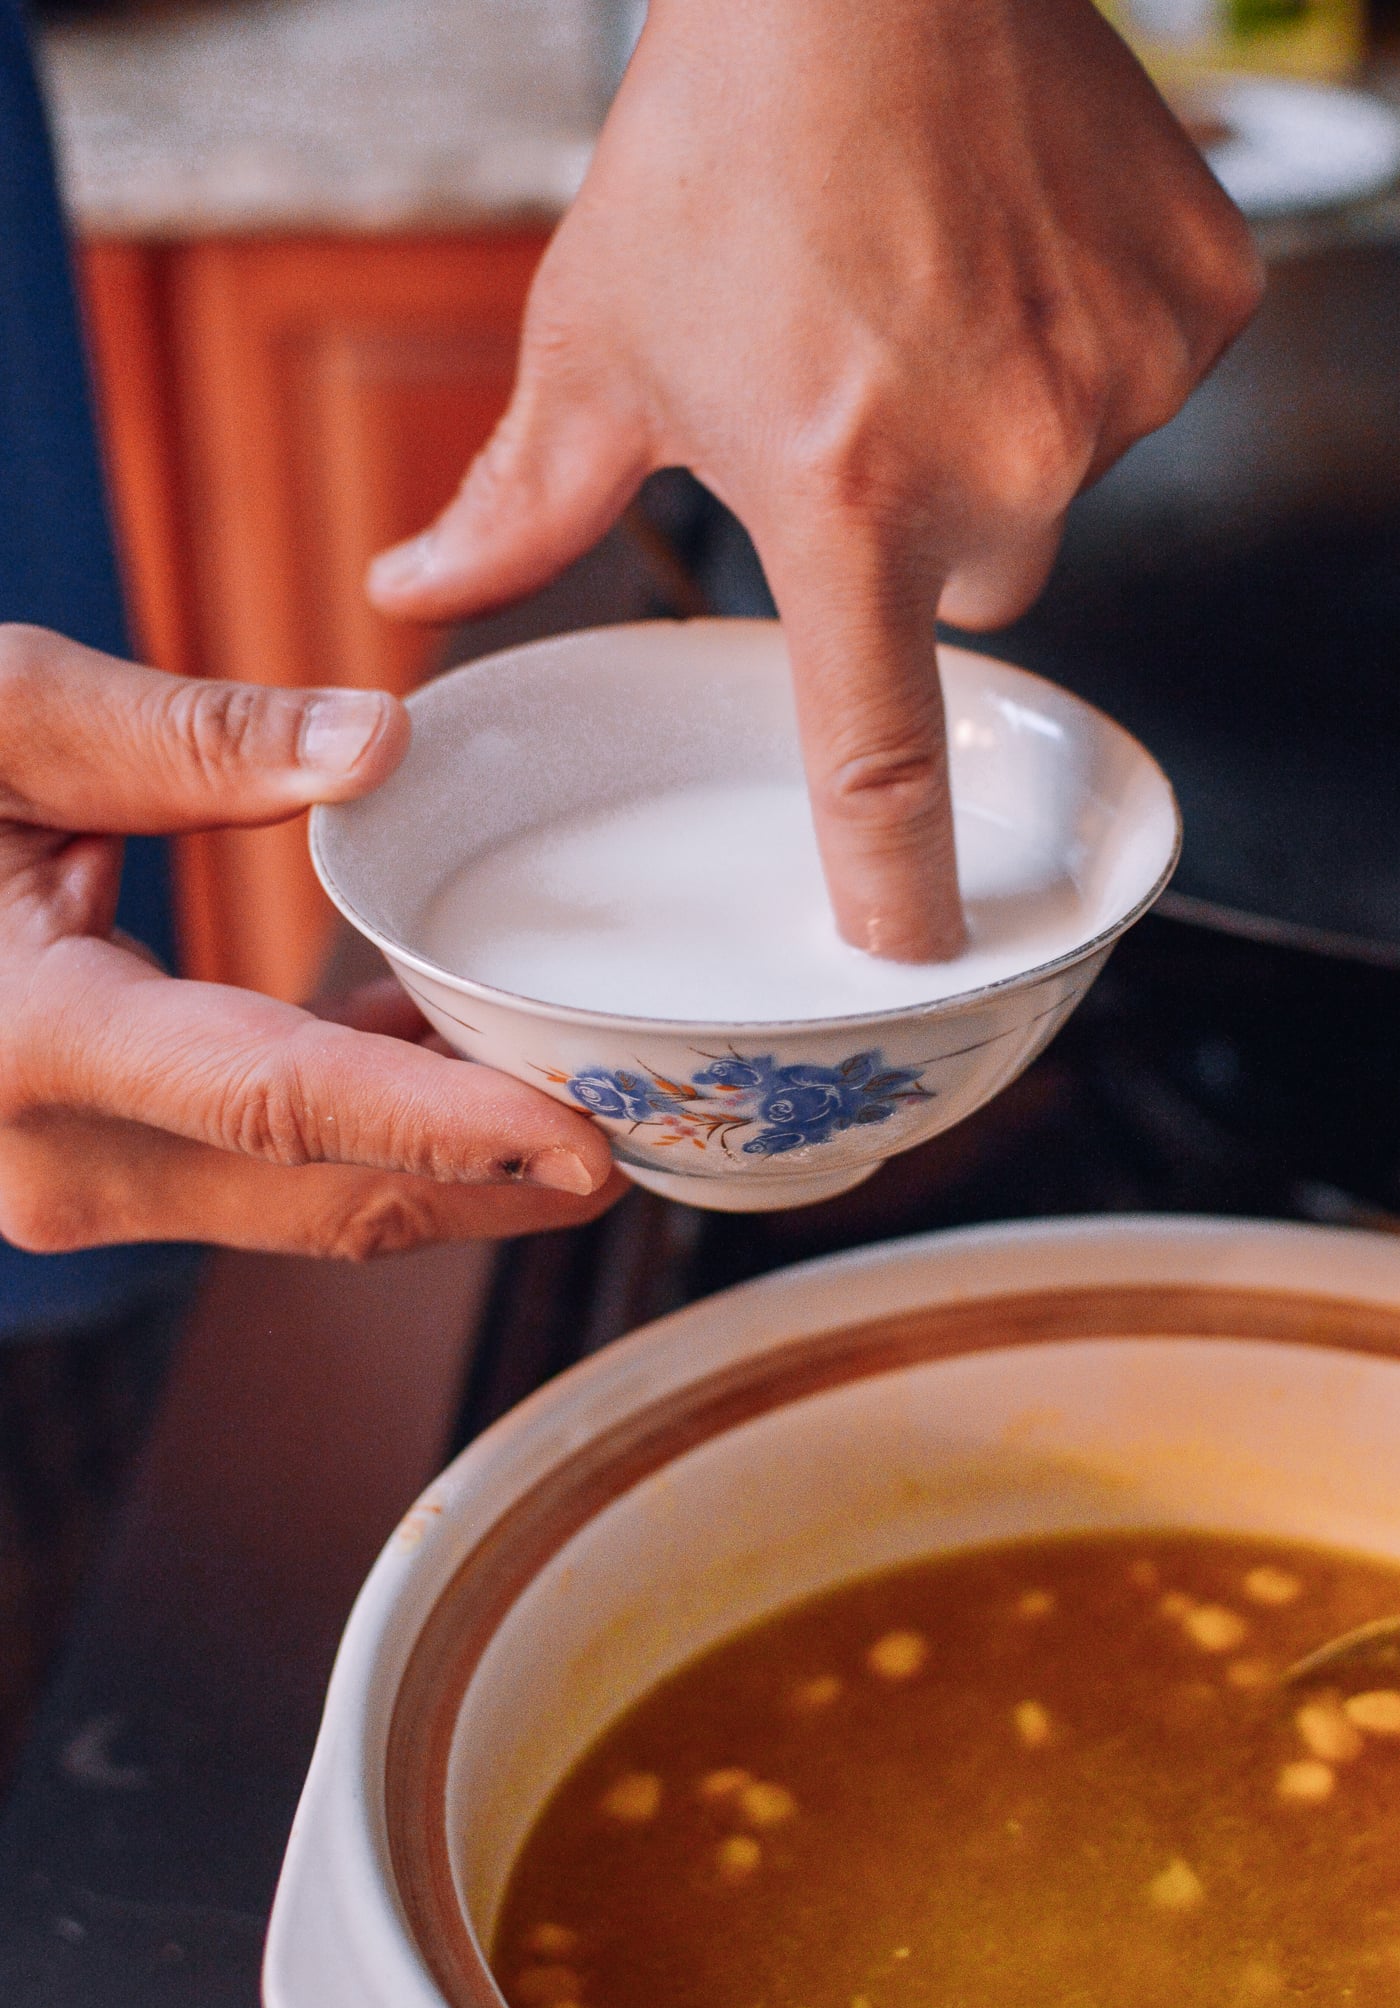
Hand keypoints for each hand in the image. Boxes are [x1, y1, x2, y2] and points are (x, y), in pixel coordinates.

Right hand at [0, 627, 622, 1259]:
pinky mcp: (88, 1172)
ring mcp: (64, 1184)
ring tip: (588, 1085)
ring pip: (306, 1200)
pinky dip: (369, 1129)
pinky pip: (262, 1174)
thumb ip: (178, 736)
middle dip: (499, 1175)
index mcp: (22, 1040)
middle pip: (328, 1189)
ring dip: (451, 1161)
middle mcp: (48, 1156)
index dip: (450, 1129)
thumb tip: (379, 741)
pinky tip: (442, 1052)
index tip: (592, 1143)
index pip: (284, 1101)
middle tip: (656, 1123)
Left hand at [368, 0, 1260, 961]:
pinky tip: (1010, 252)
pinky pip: (1140, 390)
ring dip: (1000, 430)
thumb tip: (415, 590)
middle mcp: (1001, 462)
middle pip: (978, 597)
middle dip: (921, 533)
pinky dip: (1084, 345)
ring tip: (928, 295)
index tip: (910, 948)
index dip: (897, 876)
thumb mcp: (601, 335)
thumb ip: (526, 498)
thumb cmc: (726, 132)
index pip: (881, 751)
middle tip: (864, 405)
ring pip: (1060, 490)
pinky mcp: (1200, 307)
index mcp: (843, 493)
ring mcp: (1116, 386)